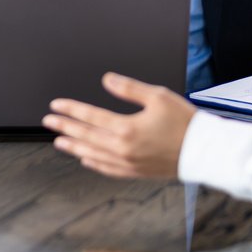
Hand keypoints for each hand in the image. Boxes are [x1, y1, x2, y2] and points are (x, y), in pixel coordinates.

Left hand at [44, 73, 195, 179]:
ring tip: (59, 142)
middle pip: (86, 136)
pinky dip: (93, 163)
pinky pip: (107, 169)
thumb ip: (129, 88)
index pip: (90, 117)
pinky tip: (85, 159)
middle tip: (49, 122)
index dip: (71, 110)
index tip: (56, 105)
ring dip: (74, 147)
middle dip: (65, 127)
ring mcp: (128, 163)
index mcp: (127, 128)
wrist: (203, 151)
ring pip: (92, 154)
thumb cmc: (184, 123)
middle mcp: (123, 148)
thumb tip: (108, 80)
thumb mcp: (158, 96)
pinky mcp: (135, 172)